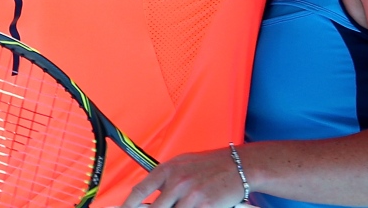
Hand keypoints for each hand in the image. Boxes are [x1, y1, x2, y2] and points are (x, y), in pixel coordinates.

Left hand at [119, 148, 247, 207]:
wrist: (240, 166)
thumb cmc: (213, 165)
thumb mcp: (184, 164)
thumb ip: (166, 179)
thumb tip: (147, 197)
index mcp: (168, 169)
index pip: (139, 191)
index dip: (127, 205)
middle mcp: (177, 182)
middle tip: (163, 207)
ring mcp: (190, 196)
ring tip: (185, 205)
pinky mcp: (204, 207)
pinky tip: (194, 207)